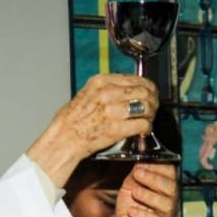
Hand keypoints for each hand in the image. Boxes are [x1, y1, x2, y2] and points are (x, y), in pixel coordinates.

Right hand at [27, 74, 157, 187]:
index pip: (135, 78)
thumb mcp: (87, 93)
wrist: (64, 138)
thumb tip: (127, 90)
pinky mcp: (117, 128)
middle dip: (153, 100)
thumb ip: (106, 89)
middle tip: (153, 107)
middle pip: (144, 91)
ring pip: (146, 106)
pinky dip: (146, 128)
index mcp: (101, 82)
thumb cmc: (72, 119)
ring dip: (151, 114)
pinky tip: (143, 130)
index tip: (150, 92)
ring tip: (148, 118)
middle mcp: (108, 93)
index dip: (147, 86)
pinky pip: (142, 124)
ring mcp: (113, 110)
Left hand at [110, 162, 177, 216]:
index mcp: (165, 188)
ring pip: (166, 204)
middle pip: (171, 188)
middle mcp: (170, 202)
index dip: (158, 167)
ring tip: (134, 193)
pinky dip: (143, 215)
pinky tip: (133, 211)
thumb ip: (137, 172)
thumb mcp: (131, 185)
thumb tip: (141, 156)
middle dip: (153, 179)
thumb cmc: (131, 207)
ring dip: (148, 195)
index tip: (142, 163)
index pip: (171, 174)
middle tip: (137, 174)